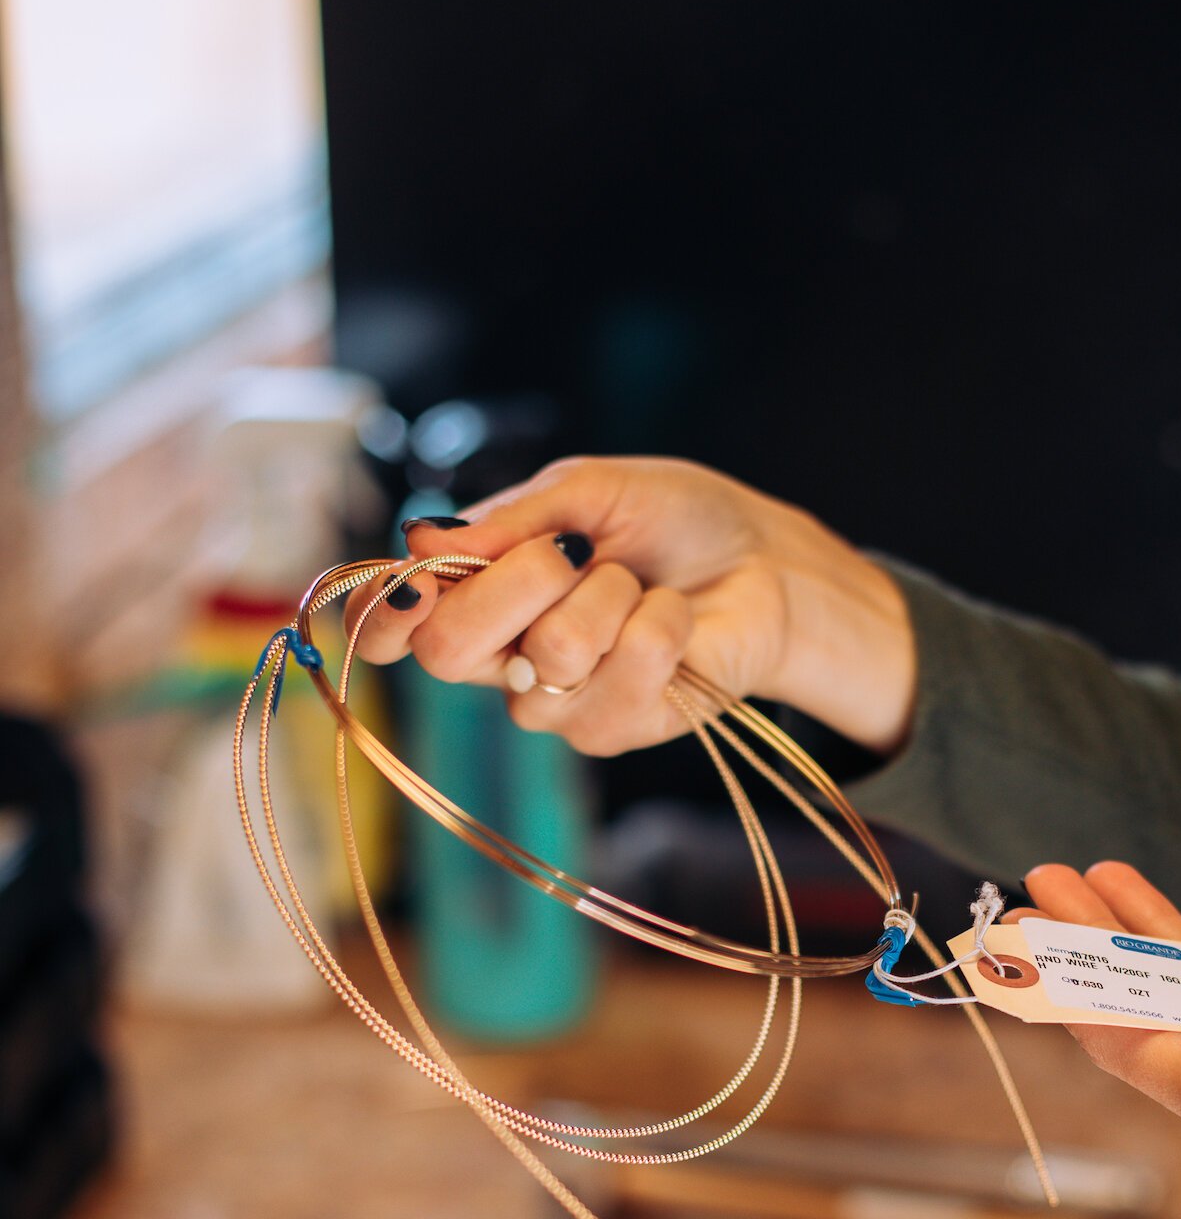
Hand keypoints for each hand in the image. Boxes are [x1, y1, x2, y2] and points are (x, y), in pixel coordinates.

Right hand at [346, 455, 915, 755]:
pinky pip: (618, 680)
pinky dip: (657, 628)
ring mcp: (553, 700)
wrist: (760, 559)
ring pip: (547, 656)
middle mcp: (500, 655)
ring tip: (638, 584)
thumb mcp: (588, 490)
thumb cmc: (671, 519)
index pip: (394, 625)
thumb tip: (421, 538)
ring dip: (608, 597)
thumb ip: (511, 518)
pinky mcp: (613, 728)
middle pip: (448, 650)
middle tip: (571, 552)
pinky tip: (671, 617)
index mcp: (476, 592)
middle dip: (513, 585)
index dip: (382, 614)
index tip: (410, 585)